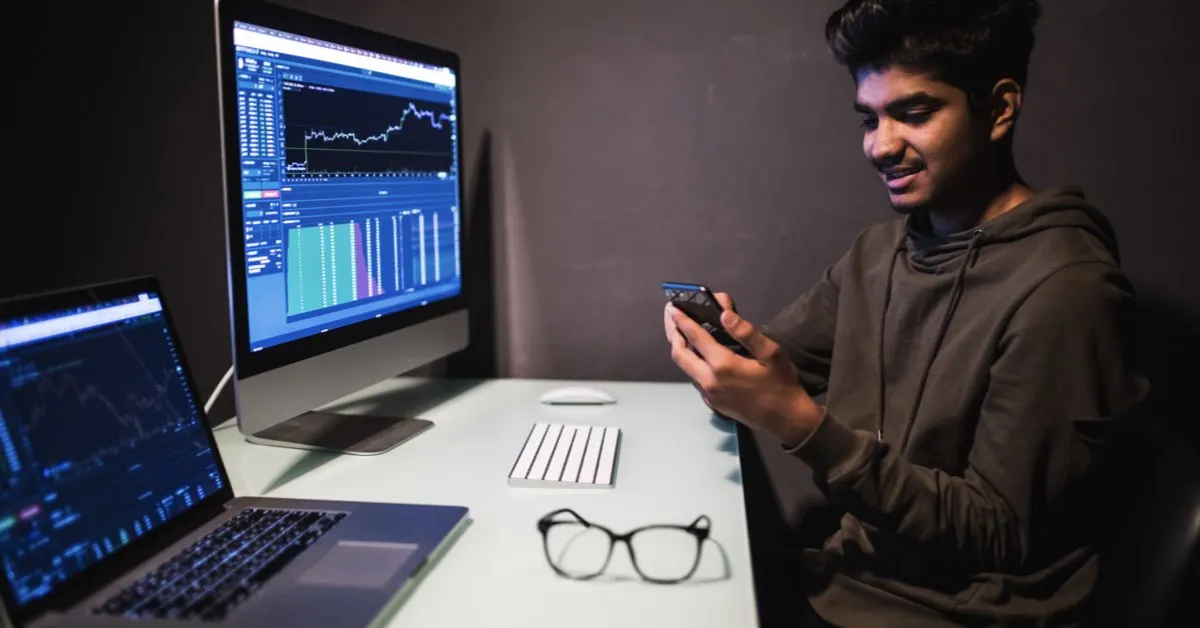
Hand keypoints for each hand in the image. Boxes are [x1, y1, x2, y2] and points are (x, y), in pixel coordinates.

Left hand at [663, 299, 822, 444]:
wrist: (787, 420)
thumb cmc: (781, 385)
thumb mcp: (772, 354)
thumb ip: (747, 333)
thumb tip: (725, 314)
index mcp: (723, 366)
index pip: (695, 337)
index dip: (682, 320)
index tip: (673, 308)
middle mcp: (709, 381)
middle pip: (679, 355)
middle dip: (673, 333)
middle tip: (671, 317)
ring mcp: (709, 395)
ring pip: (685, 368)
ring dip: (681, 349)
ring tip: (681, 332)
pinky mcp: (712, 403)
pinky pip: (695, 379)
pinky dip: (692, 363)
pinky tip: (699, 355)